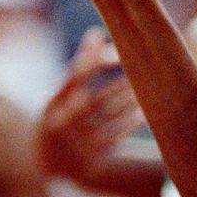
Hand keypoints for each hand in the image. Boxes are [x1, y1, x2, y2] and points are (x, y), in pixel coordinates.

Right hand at [37, 28, 142, 181]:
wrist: (48, 163)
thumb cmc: (64, 116)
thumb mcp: (64, 94)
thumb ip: (81, 65)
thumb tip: (96, 33)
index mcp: (53, 104)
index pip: (73, 79)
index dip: (93, 63)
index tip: (115, 53)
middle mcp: (61, 123)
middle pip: (94, 99)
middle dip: (119, 85)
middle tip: (143, 73)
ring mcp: (75, 142)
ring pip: (108, 116)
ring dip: (129, 101)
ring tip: (148, 89)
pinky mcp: (88, 159)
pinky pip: (114, 135)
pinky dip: (130, 122)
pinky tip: (144, 111)